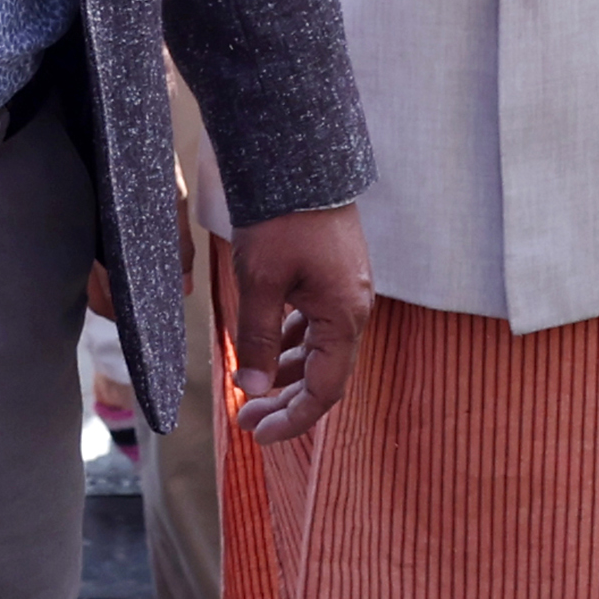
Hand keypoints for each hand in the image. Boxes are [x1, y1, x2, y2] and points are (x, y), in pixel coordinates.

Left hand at [229, 203, 371, 443]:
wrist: (300, 163)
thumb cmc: (282, 222)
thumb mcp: (261, 285)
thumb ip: (259, 341)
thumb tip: (254, 390)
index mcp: (344, 315)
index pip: (326, 389)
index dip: (293, 419)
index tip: (257, 435)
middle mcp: (354, 307)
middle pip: (326, 374)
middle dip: (286, 401)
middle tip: (244, 417)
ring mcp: (347, 291)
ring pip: (321, 349)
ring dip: (287, 373)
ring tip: (249, 387)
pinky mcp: (336, 277)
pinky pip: (317, 324)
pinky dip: (292, 344)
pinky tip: (266, 348)